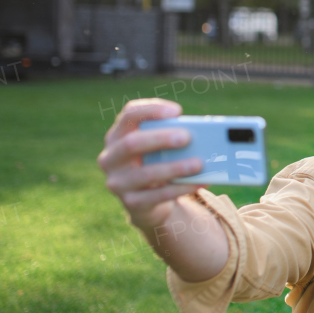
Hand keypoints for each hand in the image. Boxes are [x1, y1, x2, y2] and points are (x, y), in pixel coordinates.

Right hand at [98, 99, 202, 230]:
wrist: (147, 202)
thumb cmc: (156, 163)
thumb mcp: (159, 148)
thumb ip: (171, 137)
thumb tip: (202, 136)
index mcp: (117, 136)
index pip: (129, 115)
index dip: (151, 110)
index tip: (176, 111)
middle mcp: (111, 158)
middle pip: (132, 143)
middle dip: (160, 138)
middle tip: (187, 137)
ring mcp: (118, 182)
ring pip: (146, 174)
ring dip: (175, 167)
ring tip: (199, 164)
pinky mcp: (131, 203)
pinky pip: (158, 196)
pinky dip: (181, 188)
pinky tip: (200, 182)